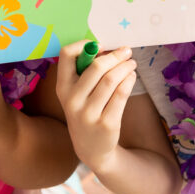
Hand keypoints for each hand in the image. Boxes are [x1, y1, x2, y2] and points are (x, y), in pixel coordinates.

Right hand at [56, 42, 136, 171]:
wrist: (92, 148)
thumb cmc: (86, 111)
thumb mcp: (76, 94)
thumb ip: (84, 72)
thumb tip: (106, 47)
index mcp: (62, 88)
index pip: (66, 55)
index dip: (84, 44)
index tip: (101, 46)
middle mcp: (72, 100)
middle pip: (96, 66)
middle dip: (115, 56)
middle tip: (126, 51)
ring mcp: (89, 113)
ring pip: (111, 79)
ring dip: (125, 66)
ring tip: (131, 63)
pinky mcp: (107, 123)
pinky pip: (122, 93)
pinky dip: (130, 79)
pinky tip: (132, 76)